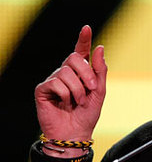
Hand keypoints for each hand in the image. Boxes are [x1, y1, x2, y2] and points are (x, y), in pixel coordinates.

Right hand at [35, 25, 106, 156]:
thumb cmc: (87, 114)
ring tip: (78, 102)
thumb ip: (100, 70)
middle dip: (87, 73)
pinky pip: (56, 83)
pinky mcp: (43, 90)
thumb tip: (99, 47)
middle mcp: (65, 73)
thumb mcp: (99, 91)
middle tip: (92, 89)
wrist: (76, 133)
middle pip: (74, 58)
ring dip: (77, 89)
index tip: (86, 28)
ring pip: (66, 72)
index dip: (83, 39)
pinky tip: (65, 104)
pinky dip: (65, 94)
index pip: (81, 51)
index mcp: (80, 72)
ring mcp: (53, 80)